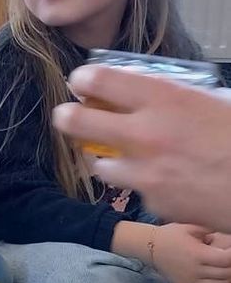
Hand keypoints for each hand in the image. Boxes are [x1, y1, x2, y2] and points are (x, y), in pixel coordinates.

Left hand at [53, 65, 230, 230]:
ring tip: (119, 155)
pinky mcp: (152, 202)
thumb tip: (144, 89)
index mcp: (166, 100)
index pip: (101, 80)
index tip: (82, 82)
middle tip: (67, 116)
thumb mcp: (215, 103)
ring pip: (99, 164)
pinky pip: (134, 190)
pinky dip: (142, 185)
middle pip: (77, 122)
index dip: (84, 80)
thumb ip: (175, 98)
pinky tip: (164, 181)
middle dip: (67, 117)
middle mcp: (147, 134)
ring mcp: (145, 172)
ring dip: (106, 158)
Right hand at [151, 223, 230, 282]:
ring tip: (225, 270)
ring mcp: (189, 281)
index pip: (225, 259)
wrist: (149, 247)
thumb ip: (210, 229)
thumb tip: (225, 229)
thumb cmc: (171, 235)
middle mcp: (194, 270)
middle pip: (225, 274)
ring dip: (227, 280)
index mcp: (197, 254)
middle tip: (227, 259)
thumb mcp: (190, 227)